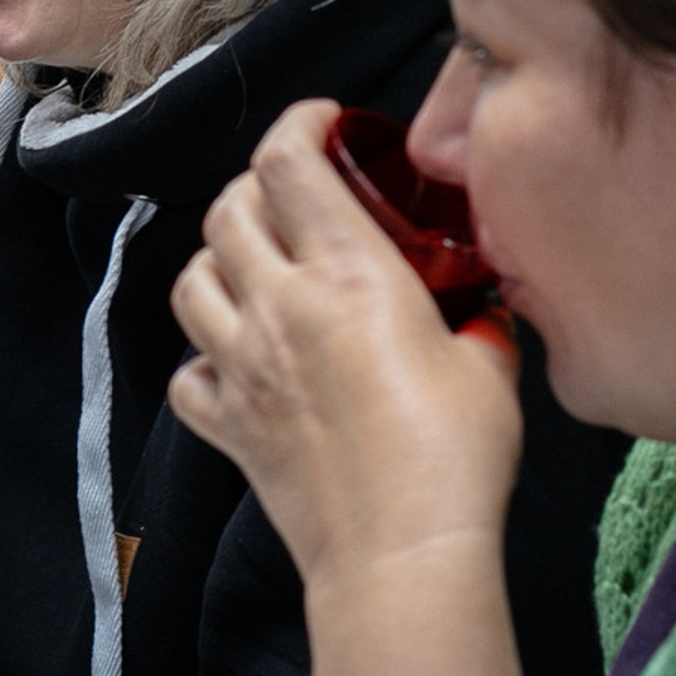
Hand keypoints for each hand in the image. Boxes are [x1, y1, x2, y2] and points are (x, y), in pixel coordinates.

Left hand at [169, 99, 524, 593]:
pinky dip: (201, 359)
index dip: (298, 123)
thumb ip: (477, 320)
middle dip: (254, 188)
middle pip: (228, 210)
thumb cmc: (454, 460)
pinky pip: (187, 373)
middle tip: (291, 195)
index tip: (323, 121)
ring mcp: (243, 367)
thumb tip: (482, 305)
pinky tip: (234, 362)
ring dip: (217, 262)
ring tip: (254, 268)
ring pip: (191, 281)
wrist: (403, 554)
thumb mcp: (488, 366)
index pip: (288, 163)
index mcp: (347, 276)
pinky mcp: (229, 425)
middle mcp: (279, 309)